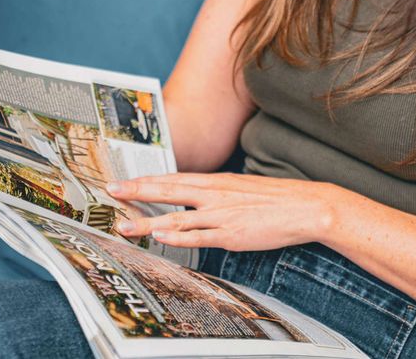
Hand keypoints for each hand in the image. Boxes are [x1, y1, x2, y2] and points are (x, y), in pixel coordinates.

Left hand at [106, 173, 338, 250]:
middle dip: (137, 192)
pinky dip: (177, 237)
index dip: (146, 180)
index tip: (124, 181)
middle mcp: (216, 195)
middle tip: (110, 191)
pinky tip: (159, 237)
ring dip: (147, 222)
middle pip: (168, 191)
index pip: (174, 178)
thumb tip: (199, 197)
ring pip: (177, 217)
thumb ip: (219, 193)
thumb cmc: (277, 198)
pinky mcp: (232, 235)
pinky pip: (199, 237)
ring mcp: (222, 215)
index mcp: (219, 182)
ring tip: (123, 226)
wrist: (305, 206)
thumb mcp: (243, 188)